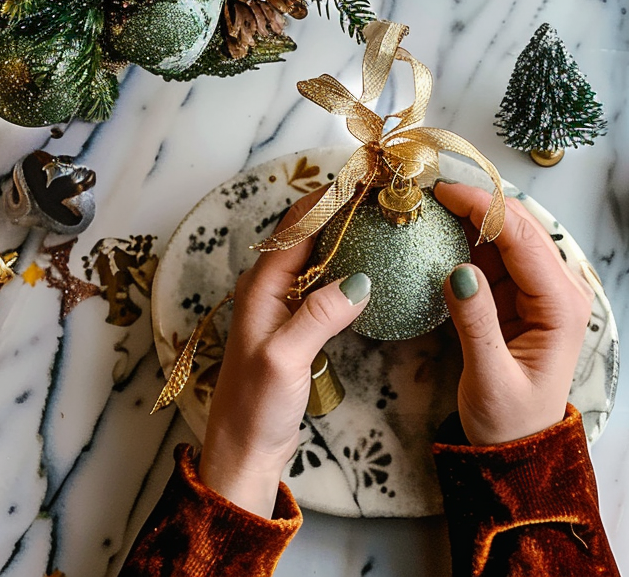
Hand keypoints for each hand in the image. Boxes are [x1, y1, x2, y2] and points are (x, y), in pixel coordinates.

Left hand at [198, 190, 371, 517]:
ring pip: (318, 255)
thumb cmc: (255, 408)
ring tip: (384, 217)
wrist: (243, 452)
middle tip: (385, 191)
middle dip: (343, 207)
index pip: (298, 224)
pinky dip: (347, 265)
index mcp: (261, 286)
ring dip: (347, 233)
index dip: (331, 196)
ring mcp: (284, 305)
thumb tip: (361, 279)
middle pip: (308, 232)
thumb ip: (318, 317)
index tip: (366, 176)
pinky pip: (324, 282)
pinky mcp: (298, 324)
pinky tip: (373, 266)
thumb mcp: (285, 360)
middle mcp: (271, 287)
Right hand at [434, 181, 592, 445]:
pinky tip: (438, 226)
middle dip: (476, 201)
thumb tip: (459, 269)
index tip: (441, 190)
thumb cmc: (509, 423)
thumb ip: (475, 323)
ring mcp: (537, 289)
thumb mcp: (489, 379)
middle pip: (517, 226)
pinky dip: (465, 236)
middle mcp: (557, 289)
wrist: (518, 452)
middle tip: (426, 187)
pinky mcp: (516, 295)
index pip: (522, 239)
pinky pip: (491, 254)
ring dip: (468, 214)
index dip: (483, 207)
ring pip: (503, 234)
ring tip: (426, 199)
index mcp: (561, 306)